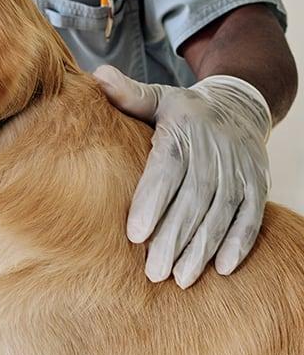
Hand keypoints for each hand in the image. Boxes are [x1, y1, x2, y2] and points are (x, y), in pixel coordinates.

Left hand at [94, 66, 272, 287]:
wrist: (239, 105)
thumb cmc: (184, 110)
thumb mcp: (158, 97)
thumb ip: (128, 94)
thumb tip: (98, 76)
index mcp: (184, 130)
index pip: (168, 169)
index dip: (153, 201)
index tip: (135, 233)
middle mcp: (215, 151)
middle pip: (194, 200)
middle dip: (174, 237)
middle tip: (153, 272)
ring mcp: (240, 170)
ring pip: (222, 214)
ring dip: (202, 248)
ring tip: (180, 278)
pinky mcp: (257, 185)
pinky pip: (252, 218)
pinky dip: (239, 244)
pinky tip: (221, 269)